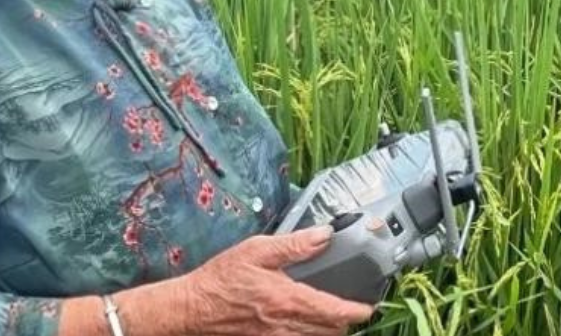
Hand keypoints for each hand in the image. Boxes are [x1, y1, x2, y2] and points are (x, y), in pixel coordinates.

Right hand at [182, 227, 377, 334]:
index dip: (355, 311)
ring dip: (329, 332)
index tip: (368, 307)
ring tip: (335, 319)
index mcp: (288, 299)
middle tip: (353, 309)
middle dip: (345, 323)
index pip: (333, 311)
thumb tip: (325, 235)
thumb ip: (294, 245)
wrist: (192, 308)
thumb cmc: (222, 278)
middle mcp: (285, 324)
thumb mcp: (257, 250)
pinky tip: (308, 327)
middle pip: (329, 331)